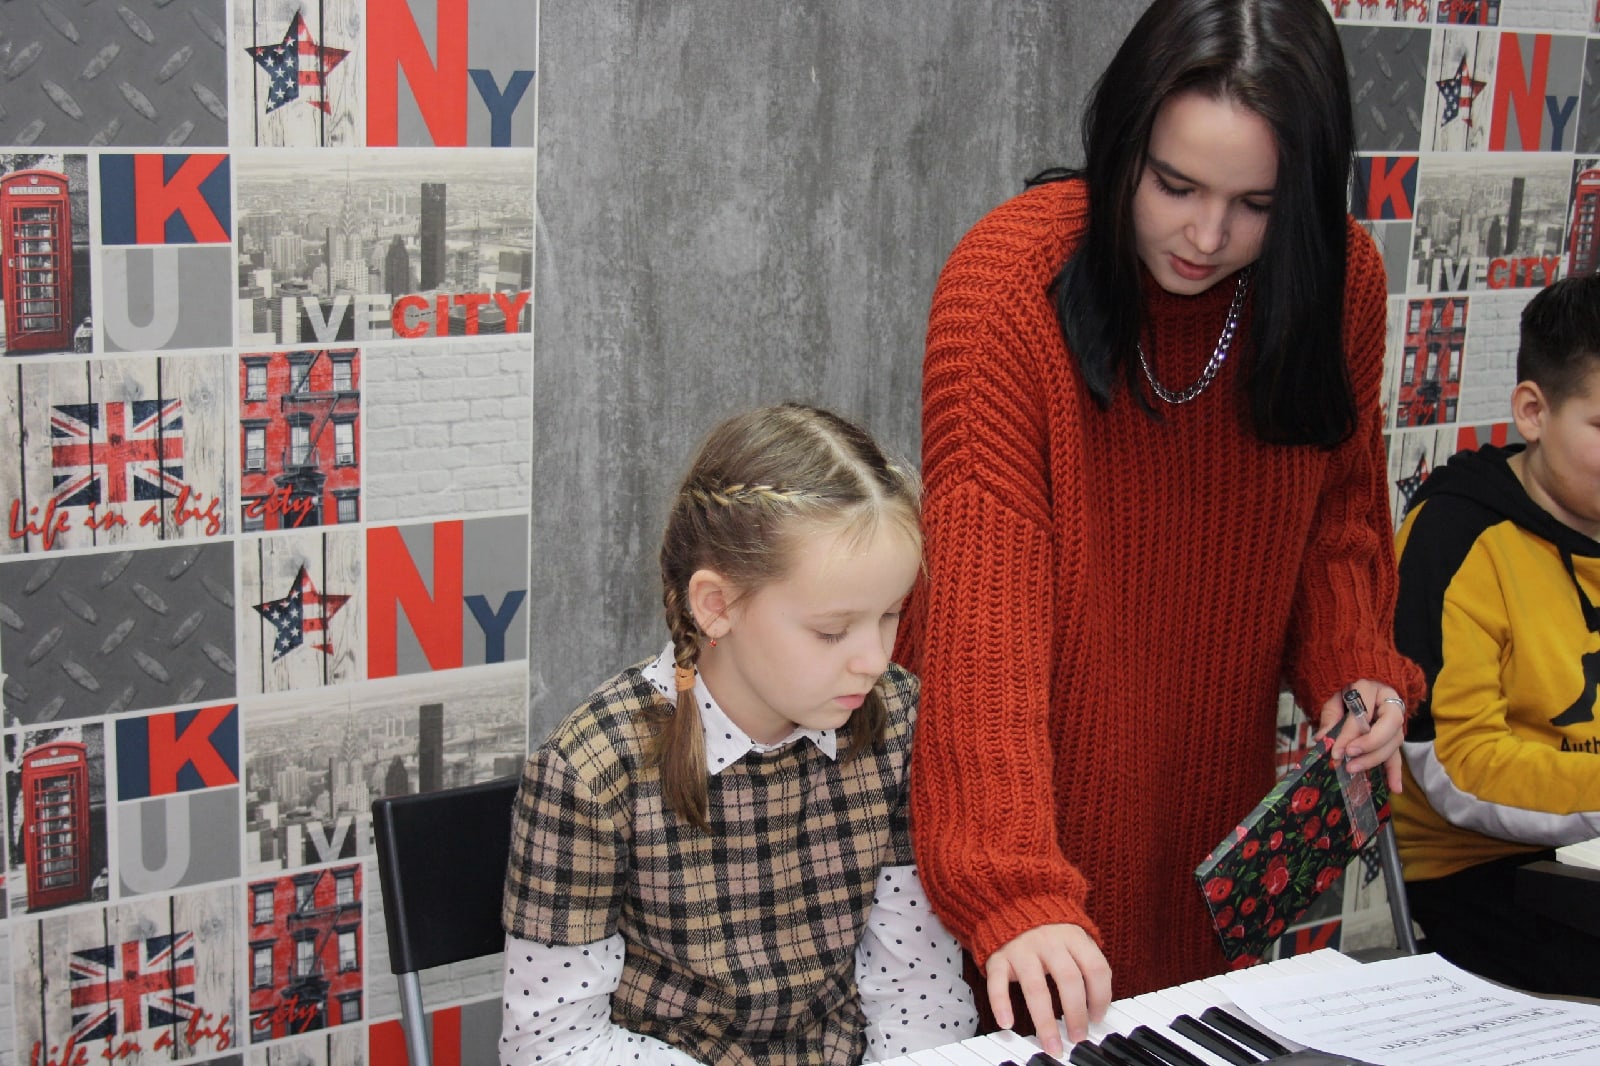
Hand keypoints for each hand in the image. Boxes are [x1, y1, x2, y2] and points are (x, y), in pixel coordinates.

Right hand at [984, 923, 1110, 1053]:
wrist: (1011, 903)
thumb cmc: (1048, 931)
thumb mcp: (1073, 937)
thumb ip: (1086, 963)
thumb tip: (1098, 1007)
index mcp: (1072, 937)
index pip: (1095, 968)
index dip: (1101, 997)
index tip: (1097, 1018)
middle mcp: (1049, 942)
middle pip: (1068, 980)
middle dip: (1076, 1013)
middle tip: (1078, 1037)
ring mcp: (1022, 949)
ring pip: (1036, 987)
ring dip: (1045, 1021)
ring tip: (1051, 1044)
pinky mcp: (999, 957)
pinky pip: (998, 982)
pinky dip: (1001, 1003)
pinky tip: (1007, 1023)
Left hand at [1316, 678, 1405, 793]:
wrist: (1361, 686)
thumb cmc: (1345, 693)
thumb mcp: (1333, 699)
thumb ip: (1330, 717)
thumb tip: (1322, 740)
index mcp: (1371, 688)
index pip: (1364, 712)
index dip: (1350, 733)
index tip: (1336, 751)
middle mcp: (1389, 703)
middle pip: (1388, 726)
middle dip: (1369, 745)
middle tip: (1349, 757)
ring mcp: (1396, 720)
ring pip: (1394, 742)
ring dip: (1375, 759)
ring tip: (1354, 769)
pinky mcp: (1395, 736)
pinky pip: (1398, 754)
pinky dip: (1395, 772)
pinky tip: (1395, 788)